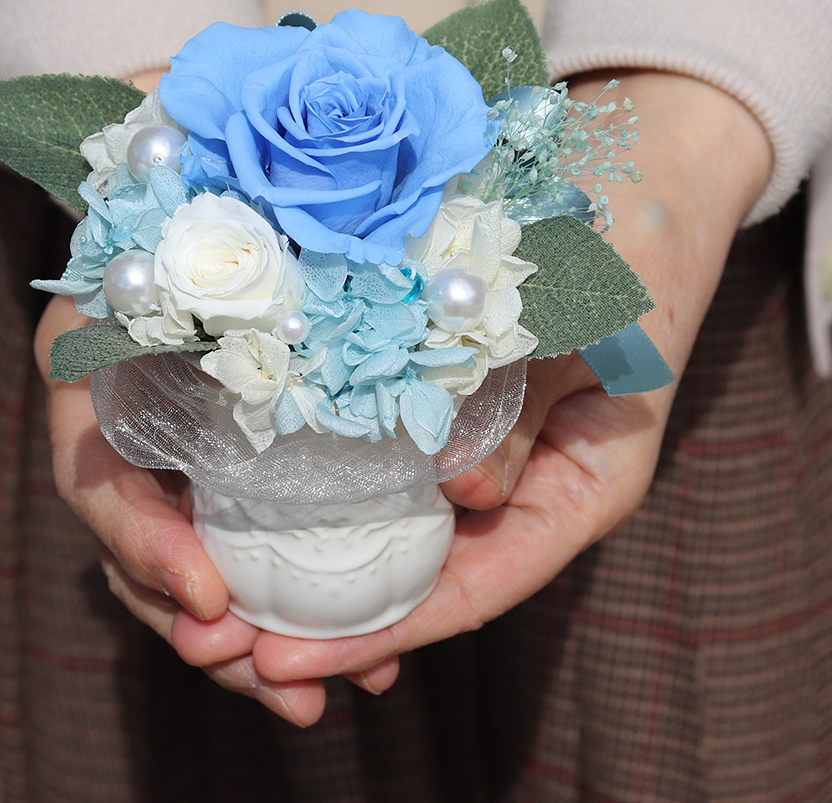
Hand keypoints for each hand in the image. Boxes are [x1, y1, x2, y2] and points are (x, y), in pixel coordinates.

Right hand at [36, 66, 376, 725]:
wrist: (248, 153)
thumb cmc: (223, 149)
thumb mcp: (201, 148)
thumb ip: (194, 159)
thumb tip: (214, 161)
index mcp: (101, 355)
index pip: (94, 468)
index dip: (139, 537)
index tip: (208, 592)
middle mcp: (135, 413)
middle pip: (139, 543)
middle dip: (191, 619)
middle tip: (256, 672)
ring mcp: (189, 445)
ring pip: (197, 562)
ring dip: (249, 638)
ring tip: (314, 694)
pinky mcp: (248, 464)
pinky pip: (258, 547)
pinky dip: (296, 601)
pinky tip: (366, 646)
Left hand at [169, 71, 772, 721]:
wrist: (632, 181)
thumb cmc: (629, 248)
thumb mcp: (591, 329)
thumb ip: (526, 410)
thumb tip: (464, 496)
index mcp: (581, 490)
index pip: (476, 587)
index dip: (382, 630)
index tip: (284, 659)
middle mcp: (524, 486)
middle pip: (421, 578)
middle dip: (322, 618)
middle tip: (218, 643)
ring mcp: (481, 450)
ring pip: (392, 532)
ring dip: (307, 565)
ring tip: (209, 598)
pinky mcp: (442, 409)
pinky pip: (380, 467)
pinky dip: (321, 495)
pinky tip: (248, 509)